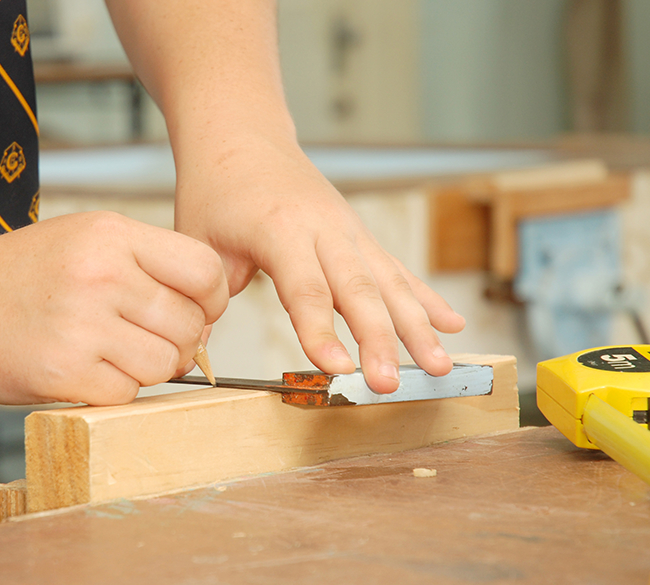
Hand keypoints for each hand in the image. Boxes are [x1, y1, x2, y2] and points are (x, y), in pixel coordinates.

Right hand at [0, 211, 227, 404]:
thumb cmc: (23, 273)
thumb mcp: (86, 239)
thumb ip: (148, 266)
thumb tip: (207, 319)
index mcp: (111, 234)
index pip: (205, 270)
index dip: (211, 299)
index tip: (194, 310)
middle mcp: (100, 274)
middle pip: (190, 324)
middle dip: (181, 341)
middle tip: (145, 339)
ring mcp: (80, 325)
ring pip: (165, 364)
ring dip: (150, 370)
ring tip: (115, 355)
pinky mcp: (61, 372)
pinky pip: (127, 394)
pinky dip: (116, 391)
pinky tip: (88, 371)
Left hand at [173, 135, 464, 393]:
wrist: (242, 136)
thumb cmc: (215, 190)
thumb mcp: (197, 239)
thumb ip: (207, 295)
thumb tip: (200, 348)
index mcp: (279, 228)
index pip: (306, 288)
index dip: (321, 332)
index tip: (338, 370)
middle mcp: (323, 227)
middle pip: (358, 289)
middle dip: (379, 340)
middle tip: (390, 383)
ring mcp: (347, 230)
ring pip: (388, 281)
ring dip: (416, 327)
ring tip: (439, 366)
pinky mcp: (359, 235)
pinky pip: (398, 270)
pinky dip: (426, 300)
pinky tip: (452, 326)